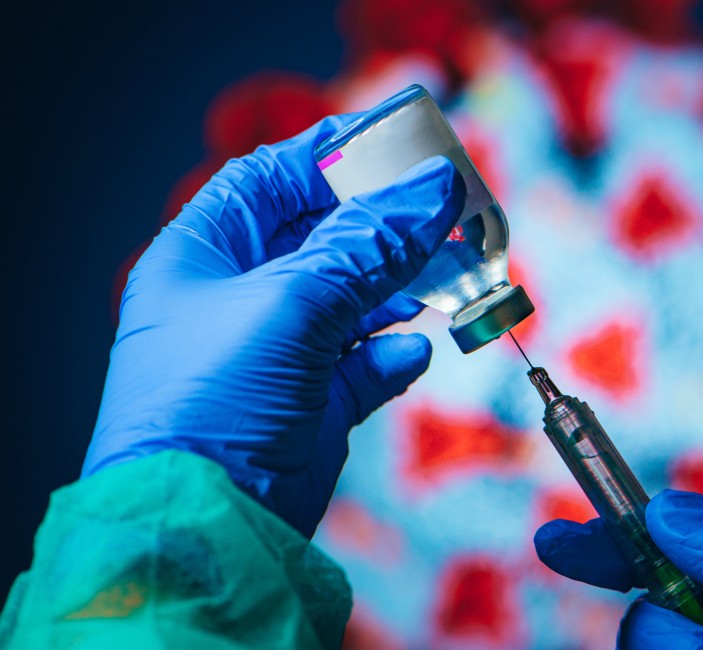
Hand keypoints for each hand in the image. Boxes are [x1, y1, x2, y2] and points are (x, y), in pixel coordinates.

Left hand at [83, 115, 464, 537]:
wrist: (207, 526)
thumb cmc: (216, 398)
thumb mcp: (293, 302)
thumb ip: (369, 243)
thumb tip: (434, 188)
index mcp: (204, 256)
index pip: (269, 181)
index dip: (330, 156)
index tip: (395, 143)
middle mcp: (239, 299)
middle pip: (325, 238)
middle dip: (386, 224)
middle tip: (450, 208)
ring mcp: (279, 354)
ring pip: (356, 300)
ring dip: (404, 287)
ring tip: (455, 271)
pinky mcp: (314, 404)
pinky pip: (367, 363)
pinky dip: (395, 353)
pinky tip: (414, 349)